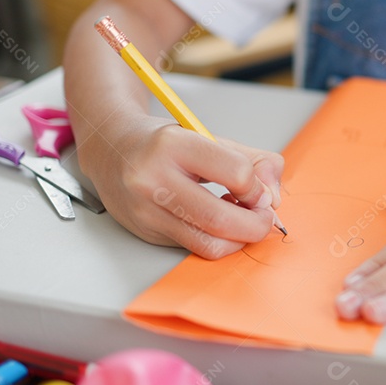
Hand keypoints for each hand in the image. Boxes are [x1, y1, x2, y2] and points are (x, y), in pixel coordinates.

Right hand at [78, 115, 283, 258]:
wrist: (110, 149)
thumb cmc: (163, 143)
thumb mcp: (209, 137)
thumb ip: (252, 161)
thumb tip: (275, 196)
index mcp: (173, 145)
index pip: (235, 173)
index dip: (257, 187)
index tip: (258, 189)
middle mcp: (152, 179)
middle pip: (220, 219)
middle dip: (256, 224)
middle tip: (264, 217)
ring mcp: (145, 210)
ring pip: (207, 243)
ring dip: (238, 238)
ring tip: (243, 220)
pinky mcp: (145, 232)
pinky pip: (193, 247)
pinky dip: (217, 240)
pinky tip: (218, 223)